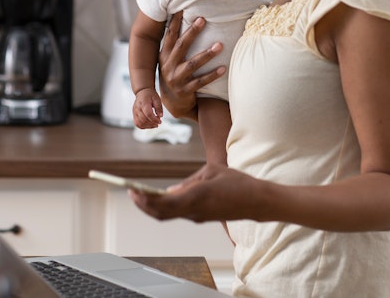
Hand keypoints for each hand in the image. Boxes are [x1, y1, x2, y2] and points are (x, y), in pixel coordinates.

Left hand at [129, 163, 260, 222]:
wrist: (257, 201)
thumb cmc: (237, 182)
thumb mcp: (211, 172)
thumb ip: (189, 183)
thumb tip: (169, 193)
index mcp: (196, 196)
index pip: (162, 203)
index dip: (144, 199)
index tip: (132, 190)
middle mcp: (194, 211)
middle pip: (161, 214)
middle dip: (143, 204)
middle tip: (131, 192)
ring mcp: (198, 217)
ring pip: (168, 215)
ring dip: (152, 207)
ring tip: (140, 194)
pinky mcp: (202, 218)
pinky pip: (178, 214)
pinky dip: (164, 207)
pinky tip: (159, 198)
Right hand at [133, 88, 161, 128]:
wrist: (142, 91)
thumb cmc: (150, 95)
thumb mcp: (157, 99)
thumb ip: (159, 107)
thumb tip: (160, 116)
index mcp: (143, 103)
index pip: (148, 114)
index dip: (154, 119)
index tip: (160, 121)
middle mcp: (137, 108)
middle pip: (144, 119)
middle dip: (152, 123)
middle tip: (159, 122)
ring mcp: (134, 112)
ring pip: (139, 123)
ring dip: (148, 126)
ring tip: (155, 125)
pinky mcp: (134, 114)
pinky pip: (137, 123)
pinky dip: (143, 126)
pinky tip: (149, 125)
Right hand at [158, 12, 224, 118]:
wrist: (172, 102)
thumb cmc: (173, 73)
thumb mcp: (168, 59)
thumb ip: (174, 44)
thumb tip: (185, 19)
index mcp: (164, 55)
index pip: (169, 35)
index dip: (174, 21)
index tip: (181, 8)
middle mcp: (168, 66)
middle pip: (181, 46)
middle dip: (192, 32)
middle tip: (203, 19)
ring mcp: (176, 79)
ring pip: (193, 64)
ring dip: (207, 54)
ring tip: (220, 45)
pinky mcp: (185, 90)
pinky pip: (201, 82)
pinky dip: (212, 75)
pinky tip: (223, 68)